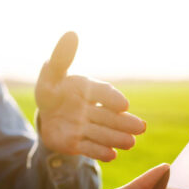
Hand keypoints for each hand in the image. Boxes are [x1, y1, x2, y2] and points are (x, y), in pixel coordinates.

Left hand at [35, 32, 145, 161]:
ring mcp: (85, 128)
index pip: (102, 93)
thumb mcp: (51, 75)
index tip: (123, 105)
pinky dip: (100, 152)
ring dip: (116, 138)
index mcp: (87, 89)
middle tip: (140, 127)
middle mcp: (90, 110)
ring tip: (131, 143)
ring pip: (101, 133)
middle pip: (107, 117)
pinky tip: (112, 155)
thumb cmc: (52, 91)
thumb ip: (61, 58)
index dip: (111, 98)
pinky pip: (89, 148)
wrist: (47, 116)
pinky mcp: (78, 144)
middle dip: (123, 122)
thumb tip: (71, 33)